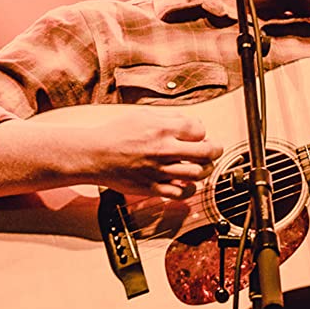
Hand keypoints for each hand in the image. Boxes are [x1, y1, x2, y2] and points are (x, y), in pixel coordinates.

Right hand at [75, 105, 223, 198]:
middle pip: (206, 152)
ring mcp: (159, 171)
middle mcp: (163, 150)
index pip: (199, 130)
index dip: (202, 132)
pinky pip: (180, 193)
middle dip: (215, 150)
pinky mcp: (152, 187)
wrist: (94, 155)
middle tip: (213, 150)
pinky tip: (187, 183)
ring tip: (201, 166)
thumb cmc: (115, 134)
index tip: (199, 135)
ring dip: (204, 170)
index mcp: (162, 129)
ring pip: (197, 174)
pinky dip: (189, 189)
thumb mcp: (143, 115)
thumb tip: (191, 122)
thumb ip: (169, 117)